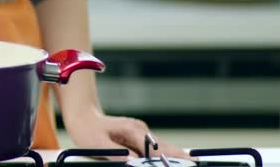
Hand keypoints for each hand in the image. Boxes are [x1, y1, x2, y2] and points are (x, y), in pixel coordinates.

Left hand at [64, 108, 190, 161]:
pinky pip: (153, 150)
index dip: (173, 157)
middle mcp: (140, 130)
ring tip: (190, 162)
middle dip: (180, 157)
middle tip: (197, 163)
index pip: (156, 148)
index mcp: (133, 131)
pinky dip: (163, 156)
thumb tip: (136, 161)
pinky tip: (175, 159)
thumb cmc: (87, 131)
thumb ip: (116, 154)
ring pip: (161, 148)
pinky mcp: (138, 138)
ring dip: (174, 156)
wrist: (82, 117)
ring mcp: (140, 134)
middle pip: (165, 147)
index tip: (188, 162)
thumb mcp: (97, 144)